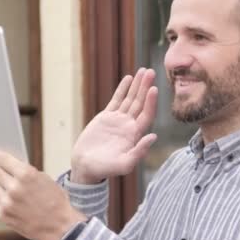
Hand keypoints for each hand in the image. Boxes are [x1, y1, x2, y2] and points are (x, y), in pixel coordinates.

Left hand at [0, 148, 86, 239]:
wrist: (60, 226)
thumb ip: (26, 172)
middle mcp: (13, 188)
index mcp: (25, 175)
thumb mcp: (44, 179)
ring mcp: (7, 203)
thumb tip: (13, 167)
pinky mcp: (4, 215)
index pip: (4, 160)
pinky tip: (0, 192)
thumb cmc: (56, 202)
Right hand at [71, 68, 157, 183]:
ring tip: (143, 71)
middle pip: (140, 103)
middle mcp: (129, 126)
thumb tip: (154, 136)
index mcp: (134, 135)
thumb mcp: (124, 164)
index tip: (153, 88)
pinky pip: (116, 100)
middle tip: (151, 71)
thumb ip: (139, 151)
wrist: (86, 166)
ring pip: (130, 99)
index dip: (150, 102)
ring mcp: (118, 120)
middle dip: (145, 87)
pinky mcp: (106, 117)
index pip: (146, 115)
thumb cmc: (105, 169)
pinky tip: (128, 79)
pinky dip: (122, 89)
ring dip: (137, 85)